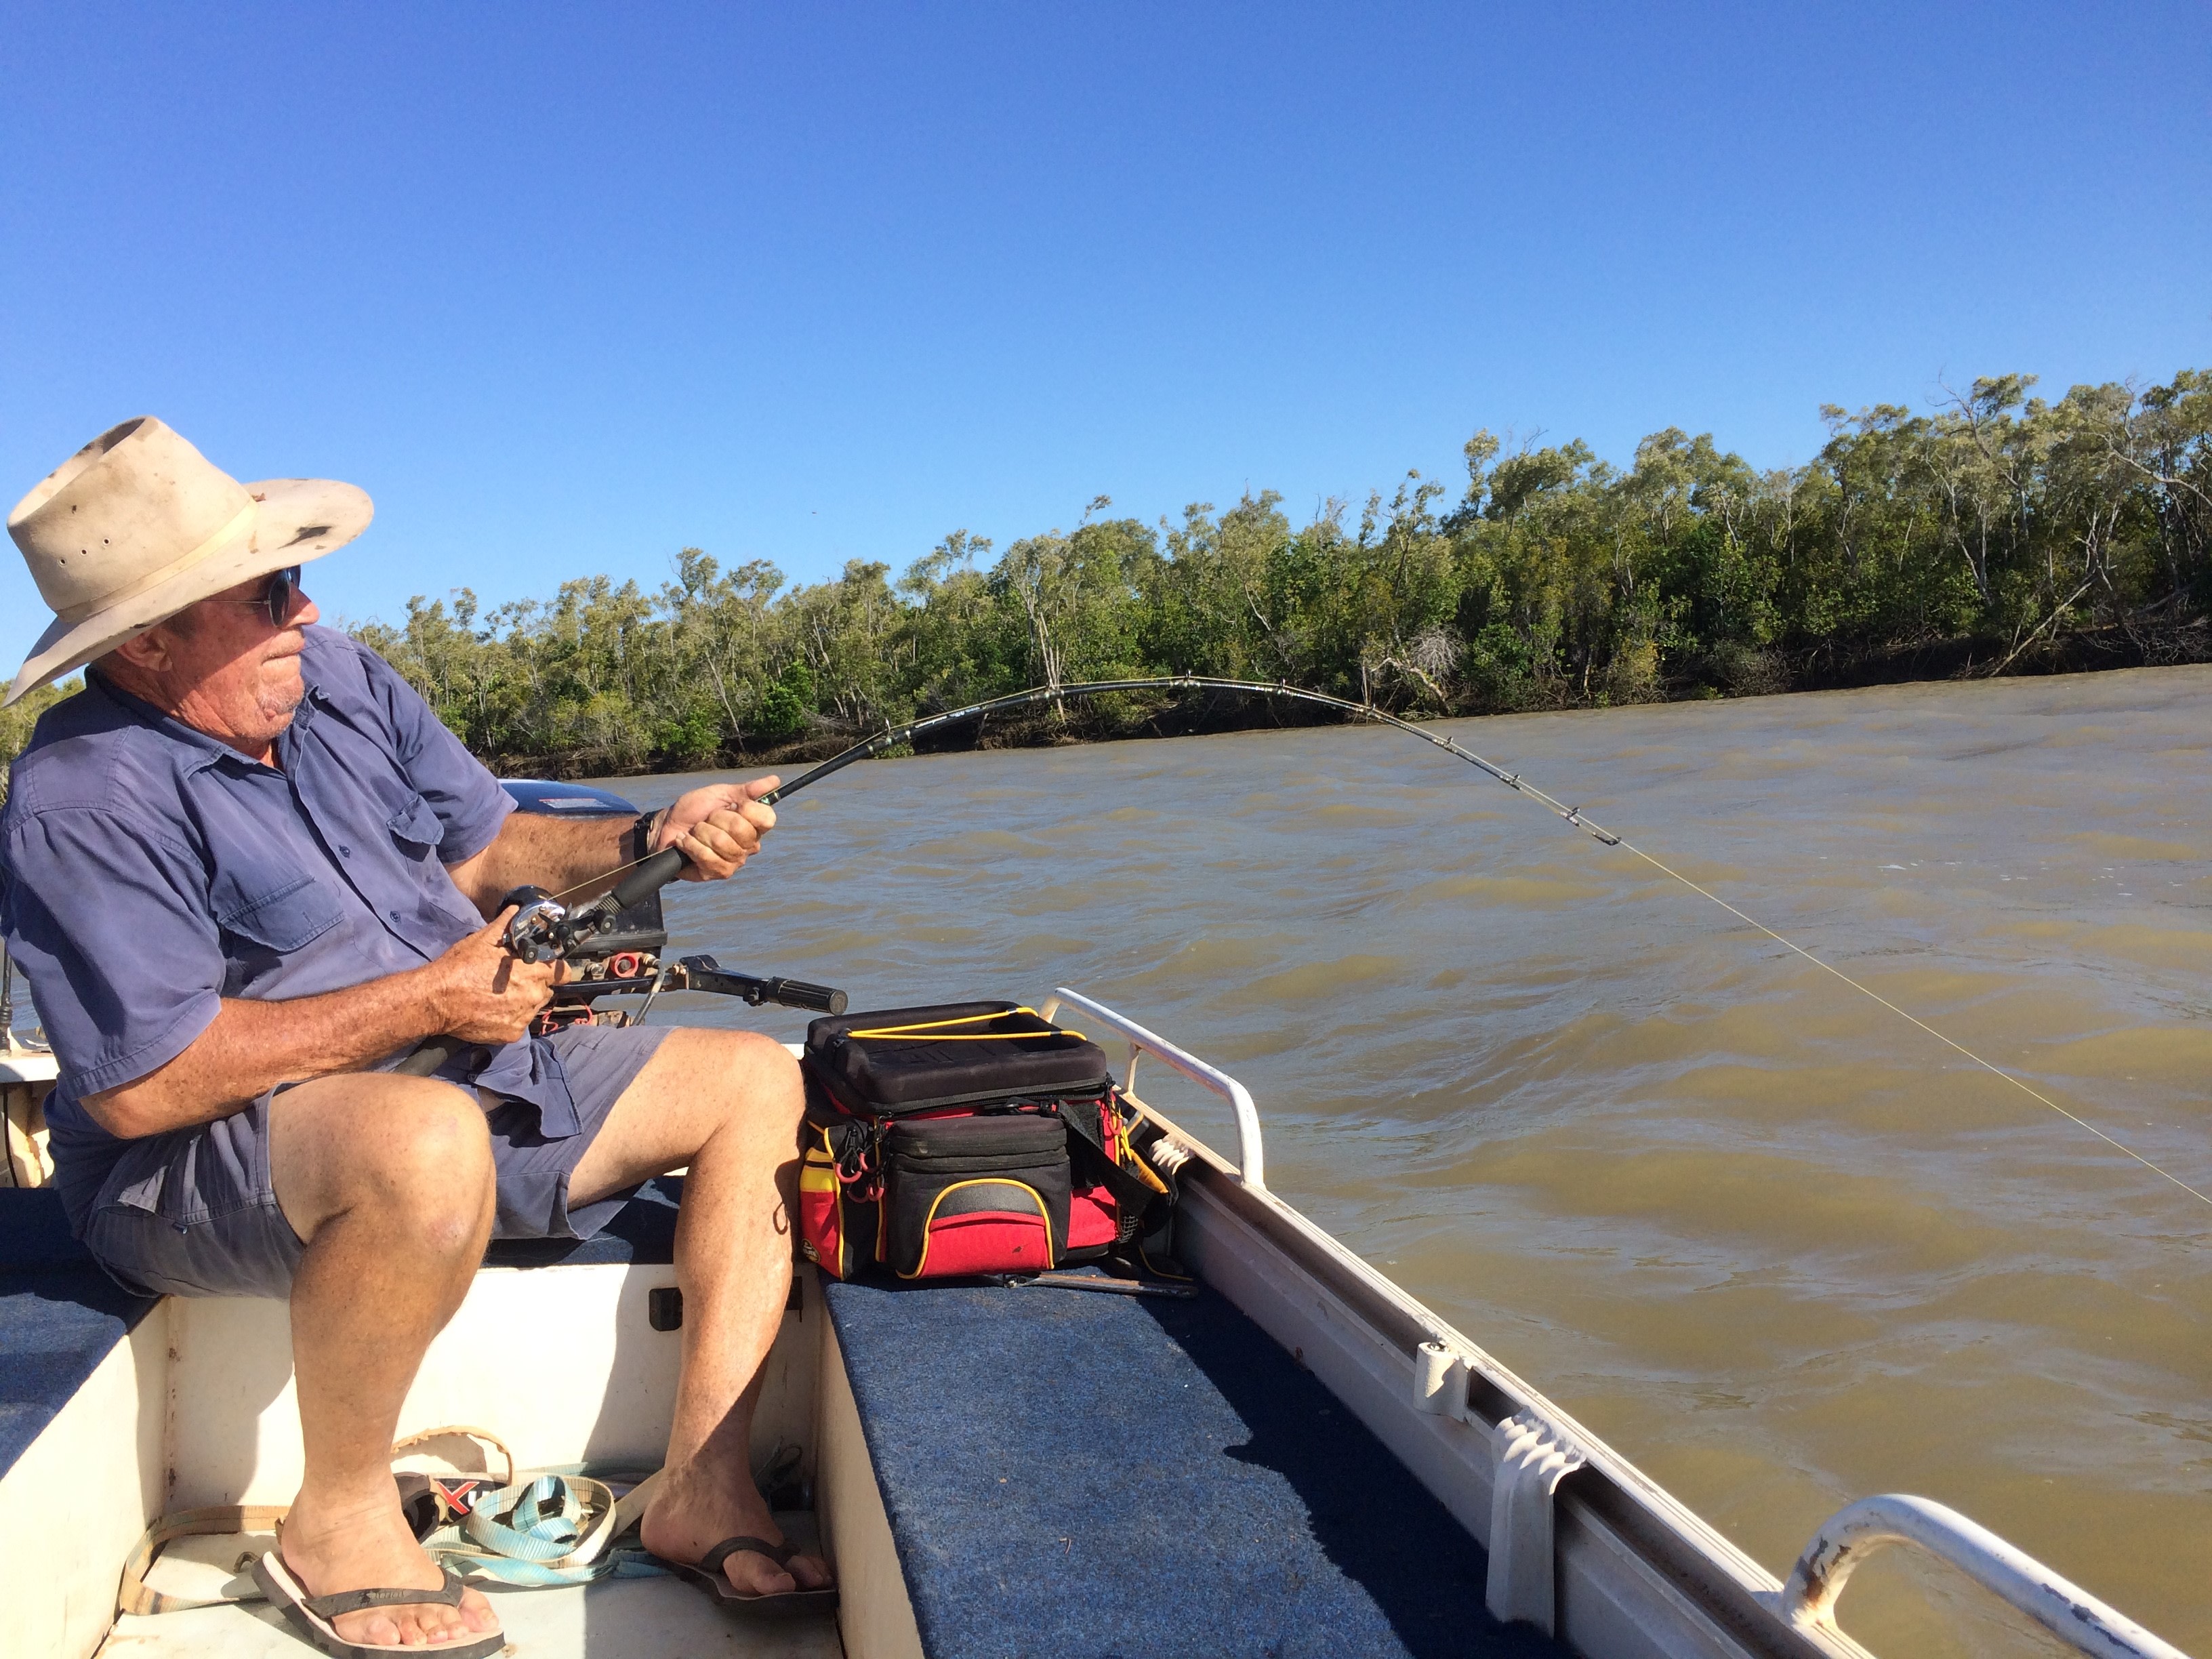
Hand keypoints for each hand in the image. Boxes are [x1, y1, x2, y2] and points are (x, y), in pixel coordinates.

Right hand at [421, 909, 565, 1042]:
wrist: (437, 999)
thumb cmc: (460, 968)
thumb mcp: (483, 940)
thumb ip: (505, 925)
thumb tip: (515, 910)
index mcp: (532, 972)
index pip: (562, 972)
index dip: (556, 969)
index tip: (546, 969)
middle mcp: (533, 996)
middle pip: (546, 990)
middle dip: (534, 985)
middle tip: (513, 981)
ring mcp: (523, 1017)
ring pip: (533, 1008)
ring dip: (523, 1002)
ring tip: (499, 996)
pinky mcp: (511, 1034)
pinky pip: (519, 1024)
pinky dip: (510, 1019)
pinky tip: (493, 1010)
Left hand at [653, 777, 779, 879]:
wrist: (667, 826)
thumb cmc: (694, 810)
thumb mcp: (720, 794)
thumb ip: (748, 790)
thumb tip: (775, 780)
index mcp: (753, 825)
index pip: (767, 819)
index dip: (749, 810)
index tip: (734, 805)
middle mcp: (748, 846)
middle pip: (742, 830)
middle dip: (717, 820)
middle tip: (707, 820)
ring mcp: (734, 861)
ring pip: (722, 843)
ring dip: (701, 833)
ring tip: (695, 832)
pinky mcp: (718, 873)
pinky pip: (707, 857)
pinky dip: (691, 845)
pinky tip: (685, 843)